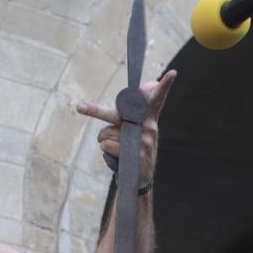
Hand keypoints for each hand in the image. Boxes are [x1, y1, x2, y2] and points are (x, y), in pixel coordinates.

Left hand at [78, 69, 176, 183]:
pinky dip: (107, 151)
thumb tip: (149, 83)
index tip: (172, 73)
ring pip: (107, 133)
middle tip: (79, 106)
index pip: (158, 99)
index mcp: (150, 118)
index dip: (165, 86)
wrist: (140, 179)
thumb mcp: (139, 129)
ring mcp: (143, 142)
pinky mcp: (134, 155)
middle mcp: (148, 128)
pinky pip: (107, 146)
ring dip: (105, 140)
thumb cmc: (136, 149)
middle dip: (95, 111)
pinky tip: (118, 157)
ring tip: (115, 147)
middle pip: (115, 115)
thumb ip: (137, 109)